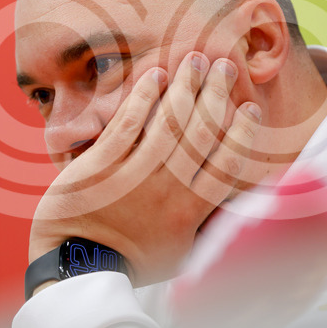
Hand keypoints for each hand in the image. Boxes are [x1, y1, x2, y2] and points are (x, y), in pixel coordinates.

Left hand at [28, 53, 262, 286]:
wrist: (77, 266)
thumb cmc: (130, 260)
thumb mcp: (179, 253)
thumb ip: (203, 224)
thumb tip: (231, 202)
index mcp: (189, 211)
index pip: (226, 163)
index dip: (241, 133)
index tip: (249, 109)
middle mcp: (167, 189)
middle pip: (200, 133)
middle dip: (216, 95)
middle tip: (224, 67)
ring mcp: (133, 174)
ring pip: (168, 122)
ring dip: (185, 87)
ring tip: (195, 61)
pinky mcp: (100, 164)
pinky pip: (128, 124)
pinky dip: (143, 98)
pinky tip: (155, 77)